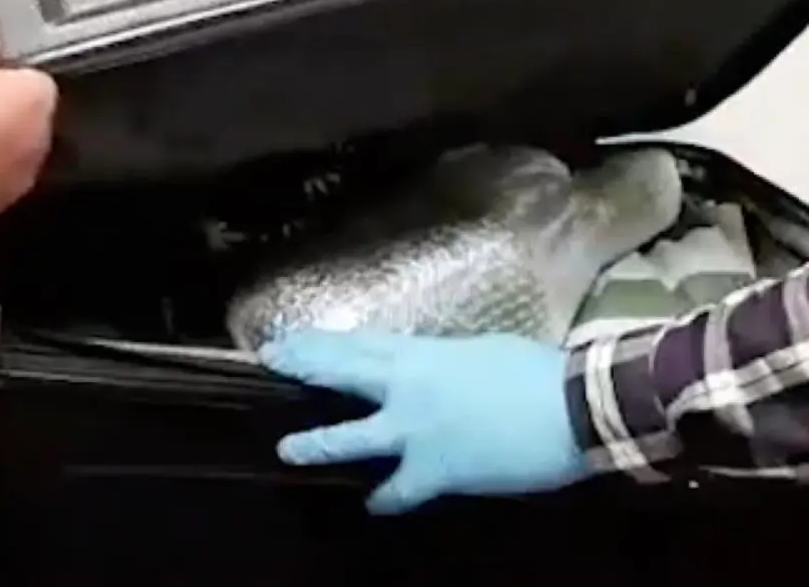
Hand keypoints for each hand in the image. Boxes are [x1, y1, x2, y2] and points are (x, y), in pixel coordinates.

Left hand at [259, 330, 591, 514]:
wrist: (572, 408)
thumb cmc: (535, 371)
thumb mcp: (481, 350)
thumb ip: (443, 359)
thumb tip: (430, 366)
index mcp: (420, 353)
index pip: (357, 345)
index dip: (319, 342)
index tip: (289, 337)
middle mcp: (406, 389)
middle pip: (342, 373)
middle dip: (304, 367)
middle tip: (271, 362)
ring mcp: (415, 431)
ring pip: (352, 437)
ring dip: (316, 443)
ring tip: (286, 449)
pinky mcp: (435, 470)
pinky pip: (399, 489)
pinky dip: (386, 498)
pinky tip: (371, 505)